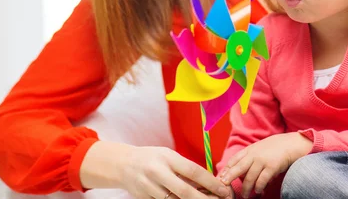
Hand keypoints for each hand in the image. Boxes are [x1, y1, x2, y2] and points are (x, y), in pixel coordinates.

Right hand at [81, 142, 230, 198]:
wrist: (123, 165)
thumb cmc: (152, 158)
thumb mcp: (168, 155)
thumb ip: (185, 167)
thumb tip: (207, 181)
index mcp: (167, 158)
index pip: (193, 171)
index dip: (211, 182)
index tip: (224, 190)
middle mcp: (158, 173)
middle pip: (185, 192)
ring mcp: (150, 188)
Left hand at [218, 133, 311, 197]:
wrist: (290, 144)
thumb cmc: (274, 148)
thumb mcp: (259, 148)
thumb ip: (249, 157)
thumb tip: (239, 170)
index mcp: (249, 150)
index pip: (234, 160)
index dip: (227, 170)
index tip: (221, 178)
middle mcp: (254, 155)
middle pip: (237, 168)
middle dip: (229, 178)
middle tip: (224, 188)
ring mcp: (262, 161)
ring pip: (249, 178)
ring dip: (246, 189)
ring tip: (246, 196)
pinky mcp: (271, 167)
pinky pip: (262, 181)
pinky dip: (259, 188)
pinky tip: (258, 191)